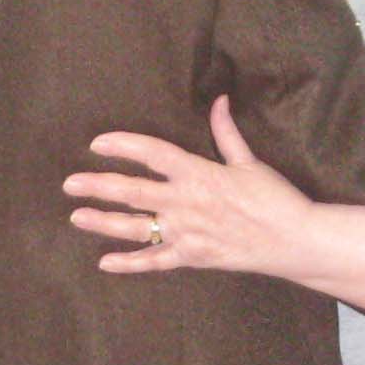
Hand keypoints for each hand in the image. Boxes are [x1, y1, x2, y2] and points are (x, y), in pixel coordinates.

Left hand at [64, 97, 308, 275]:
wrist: (294, 240)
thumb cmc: (275, 198)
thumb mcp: (250, 162)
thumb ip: (227, 133)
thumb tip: (220, 100)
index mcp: (200, 173)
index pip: (153, 154)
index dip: (123, 146)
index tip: (98, 143)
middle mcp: (187, 203)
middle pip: (133, 191)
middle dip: (98, 186)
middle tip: (70, 183)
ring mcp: (187, 233)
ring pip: (136, 228)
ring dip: (103, 223)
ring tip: (77, 217)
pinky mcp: (192, 257)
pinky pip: (155, 262)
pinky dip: (130, 264)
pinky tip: (105, 262)